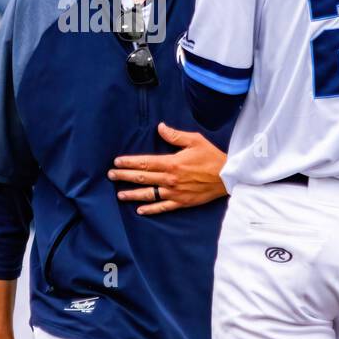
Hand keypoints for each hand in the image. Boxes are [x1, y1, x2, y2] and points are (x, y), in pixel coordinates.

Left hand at [109, 122, 226, 214]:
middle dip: (124, 176)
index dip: (129, 162)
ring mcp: (175, 193)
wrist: (228, 177)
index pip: (145, 163)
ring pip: (149, 194)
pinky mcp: (181, 202)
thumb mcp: (195, 140)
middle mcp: (170, 180)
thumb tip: (160, 127)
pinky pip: (163, 207)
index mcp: (171, 163)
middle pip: (142, 178)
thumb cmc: (211, 156)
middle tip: (111, 175)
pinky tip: (140, 210)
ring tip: (119, 194)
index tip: (117, 162)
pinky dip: (150, 209)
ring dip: (132, 194)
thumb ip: (175, 135)